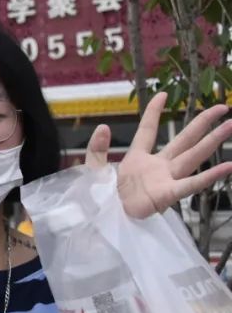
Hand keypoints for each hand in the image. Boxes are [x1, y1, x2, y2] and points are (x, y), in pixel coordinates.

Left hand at [85, 92, 231, 217]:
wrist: (105, 219)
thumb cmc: (102, 197)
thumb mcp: (94, 168)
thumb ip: (97, 148)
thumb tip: (104, 126)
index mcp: (137, 158)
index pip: (148, 130)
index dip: (154, 113)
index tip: (163, 94)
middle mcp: (157, 166)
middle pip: (183, 140)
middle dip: (202, 123)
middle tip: (223, 107)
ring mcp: (165, 179)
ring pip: (193, 156)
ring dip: (212, 141)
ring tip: (230, 127)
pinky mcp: (167, 194)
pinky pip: (191, 184)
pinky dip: (209, 176)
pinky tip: (228, 167)